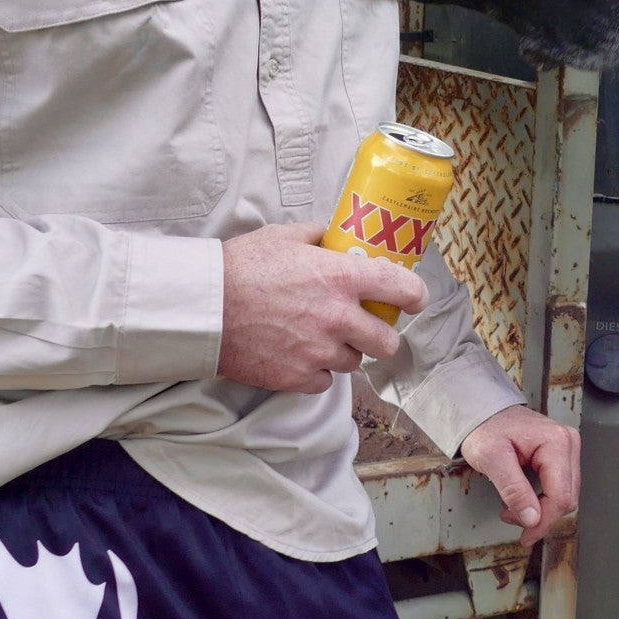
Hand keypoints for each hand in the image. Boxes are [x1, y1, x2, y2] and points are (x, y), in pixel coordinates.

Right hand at [217, 224, 427, 391]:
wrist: (204, 308)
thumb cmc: (241, 267)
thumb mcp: (283, 236)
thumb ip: (318, 237)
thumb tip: (334, 237)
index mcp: (341, 278)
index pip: (402, 289)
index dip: (415, 296)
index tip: (412, 299)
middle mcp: (339, 318)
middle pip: (387, 341)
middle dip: (380, 335)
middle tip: (365, 327)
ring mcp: (320, 352)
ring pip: (354, 363)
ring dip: (344, 352)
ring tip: (319, 338)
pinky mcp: (299, 378)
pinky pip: (324, 382)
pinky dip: (316, 372)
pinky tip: (298, 355)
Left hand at [459, 404, 580, 549]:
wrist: (482, 412)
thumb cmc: (485, 428)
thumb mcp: (492, 459)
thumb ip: (514, 489)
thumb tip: (533, 518)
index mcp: (556, 443)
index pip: (561, 496)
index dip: (543, 521)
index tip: (526, 535)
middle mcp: (568, 443)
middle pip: (566, 498)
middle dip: (540, 516)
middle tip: (510, 517)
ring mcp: (567, 449)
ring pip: (565, 496)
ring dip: (540, 510)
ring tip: (512, 508)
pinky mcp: (561, 456)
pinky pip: (559, 488)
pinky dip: (541, 500)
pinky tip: (523, 500)